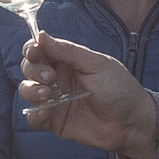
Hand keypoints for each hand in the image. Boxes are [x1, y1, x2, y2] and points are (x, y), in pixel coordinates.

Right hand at [17, 31, 158, 158]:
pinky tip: (46, 112)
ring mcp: (54, 99)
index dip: (32, 49)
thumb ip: (68, 51)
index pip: (40, 49)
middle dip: (34, 69)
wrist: (131, 123)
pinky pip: (34, 116)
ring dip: (31, 90)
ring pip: (27, 90)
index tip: (35, 52)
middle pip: (30, 68)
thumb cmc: (119, 89)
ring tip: (48, 94)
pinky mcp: (54, 120)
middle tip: (51, 77)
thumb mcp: (96, 64)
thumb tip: (42, 35)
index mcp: (67, 60)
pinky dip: (35, 113)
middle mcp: (58, 78)